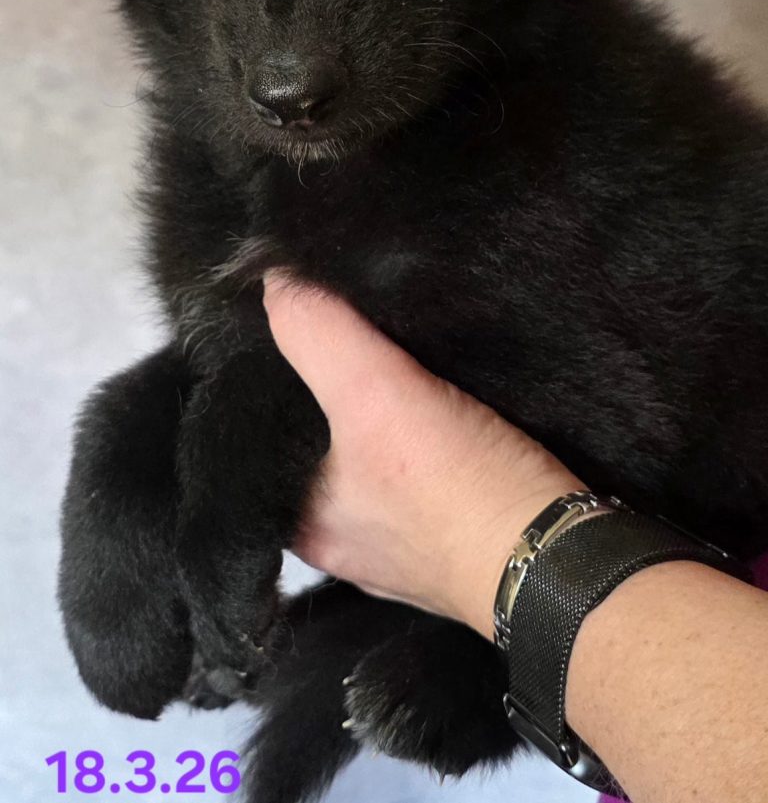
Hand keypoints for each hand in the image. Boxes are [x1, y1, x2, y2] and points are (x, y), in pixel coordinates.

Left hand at [262, 272, 583, 638]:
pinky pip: (428, 474)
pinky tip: (443, 399)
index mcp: (300, 523)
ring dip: (387, 416)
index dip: (276, 377)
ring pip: (377, 456)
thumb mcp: (375, 396)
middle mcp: (343, 539)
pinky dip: (432, 441)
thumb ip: (320, 334)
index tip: (294, 327)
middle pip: (325, 442)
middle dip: (334, 394)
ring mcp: (403, 544)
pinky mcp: (458, 535)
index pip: (269, 434)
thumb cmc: (462, 494)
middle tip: (344, 327)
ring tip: (394, 353)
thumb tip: (273, 279)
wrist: (567, 560)